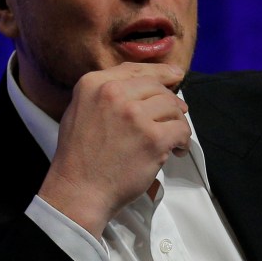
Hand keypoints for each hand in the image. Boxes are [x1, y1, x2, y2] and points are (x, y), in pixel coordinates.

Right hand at [39, 62, 189, 237]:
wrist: (78, 190)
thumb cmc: (78, 157)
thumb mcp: (79, 111)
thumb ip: (104, 94)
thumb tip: (140, 85)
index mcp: (93, 84)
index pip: (135, 69)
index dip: (159, 72)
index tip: (175, 76)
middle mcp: (114, 93)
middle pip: (157, 87)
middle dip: (169, 103)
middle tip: (172, 119)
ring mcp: (135, 115)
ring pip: (173, 107)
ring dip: (177, 122)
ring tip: (172, 139)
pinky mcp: (153, 138)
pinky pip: (181, 129)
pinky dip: (183, 141)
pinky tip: (175, 150)